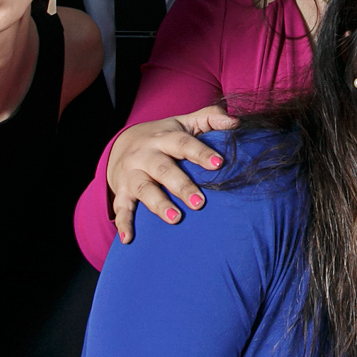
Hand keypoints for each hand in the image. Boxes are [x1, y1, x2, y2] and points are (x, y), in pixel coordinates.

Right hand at [107, 107, 240, 243]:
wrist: (121, 145)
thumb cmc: (163, 137)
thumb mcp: (184, 123)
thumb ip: (210, 118)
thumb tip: (235, 123)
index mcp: (164, 137)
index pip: (183, 143)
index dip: (200, 152)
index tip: (218, 164)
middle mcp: (146, 154)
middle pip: (163, 169)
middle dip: (181, 185)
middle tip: (200, 202)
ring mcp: (132, 174)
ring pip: (144, 188)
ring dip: (158, 204)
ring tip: (175, 219)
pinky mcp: (121, 191)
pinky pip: (120, 208)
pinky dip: (122, 223)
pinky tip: (128, 238)